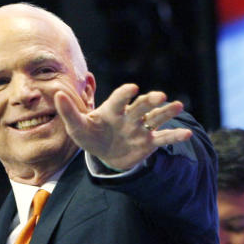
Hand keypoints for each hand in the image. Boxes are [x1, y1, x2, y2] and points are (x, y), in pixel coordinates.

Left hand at [54, 83, 192, 170]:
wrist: (105, 154)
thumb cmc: (90, 136)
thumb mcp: (76, 127)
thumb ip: (68, 111)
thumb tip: (55, 93)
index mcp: (112, 110)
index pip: (119, 99)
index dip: (125, 93)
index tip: (132, 88)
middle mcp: (129, 116)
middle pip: (141, 106)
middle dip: (149, 100)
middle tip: (159, 96)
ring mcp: (141, 128)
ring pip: (155, 117)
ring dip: (166, 112)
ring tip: (178, 106)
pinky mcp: (149, 142)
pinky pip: (163, 138)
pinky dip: (174, 136)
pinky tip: (188, 134)